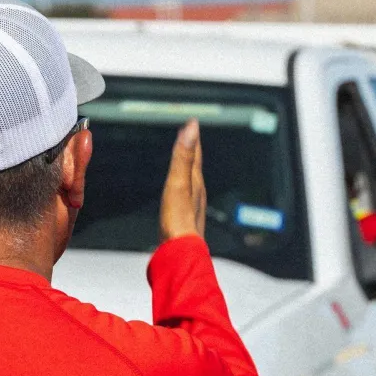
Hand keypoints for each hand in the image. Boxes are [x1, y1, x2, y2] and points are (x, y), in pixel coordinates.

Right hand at [160, 119, 205, 241]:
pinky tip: (180, 193)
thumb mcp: (178, 182)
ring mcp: (192, 206)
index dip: (193, 138)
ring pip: (192, 181)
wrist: (180, 251)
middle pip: (195, 166)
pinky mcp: (184, 218)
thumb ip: (183, 156)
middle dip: (192, 150)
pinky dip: (183, 186)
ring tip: (186, 161)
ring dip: (189, 168)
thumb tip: (191, 129)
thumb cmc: (178, 220)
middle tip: (190, 138)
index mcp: (195, 182)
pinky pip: (185, 196)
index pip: (195, 155)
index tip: (192, 124)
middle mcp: (197, 193)